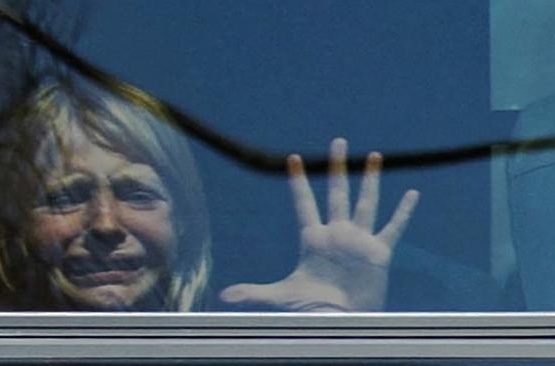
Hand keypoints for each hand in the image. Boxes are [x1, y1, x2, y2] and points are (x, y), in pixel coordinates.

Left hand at [220, 138, 418, 311]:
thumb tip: (223, 296)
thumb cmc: (309, 308)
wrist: (338, 321)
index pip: (304, 202)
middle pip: (337, 192)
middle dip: (337, 167)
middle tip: (338, 142)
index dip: (298, 182)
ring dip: (370, 179)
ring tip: (374, 156)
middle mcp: (336, 233)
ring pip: (366, 202)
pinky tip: (412, 194)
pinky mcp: (378, 252)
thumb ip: (253, 292)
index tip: (293, 158)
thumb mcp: (280, 295)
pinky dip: (403, 212)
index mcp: (313, 237)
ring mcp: (358, 240)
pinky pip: (393, 227)